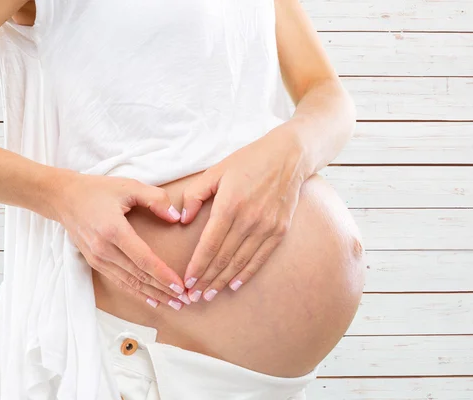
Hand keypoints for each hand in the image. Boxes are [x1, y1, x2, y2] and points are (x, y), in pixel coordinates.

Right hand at [51, 171, 188, 310]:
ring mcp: (97, 258)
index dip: (163, 275)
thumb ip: (156, 199)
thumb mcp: (129, 186)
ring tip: (174, 304)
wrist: (64, 198)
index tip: (180, 286)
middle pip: (138, 276)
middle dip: (163, 290)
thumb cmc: (99, 190)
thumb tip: (176, 217)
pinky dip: (137, 292)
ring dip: (153, 295)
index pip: (143, 260)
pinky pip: (119, 281)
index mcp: (114, 230)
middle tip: (185, 301)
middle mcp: (104, 249)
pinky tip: (152, 300)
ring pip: (129, 283)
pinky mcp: (95, 262)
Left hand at [178, 129, 305, 301]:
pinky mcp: (279, 230)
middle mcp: (249, 219)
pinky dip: (246, 273)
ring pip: (241, 262)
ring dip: (223, 281)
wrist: (288, 156)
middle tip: (192, 296)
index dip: (197, 266)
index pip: (210, 244)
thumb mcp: (216, 171)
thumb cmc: (249, 161)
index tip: (186, 281)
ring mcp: (267, 226)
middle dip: (206, 280)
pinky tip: (234, 284)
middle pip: (223, 258)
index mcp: (230, 205)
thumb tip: (183, 220)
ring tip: (209, 295)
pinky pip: (260, 258)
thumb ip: (196, 194)